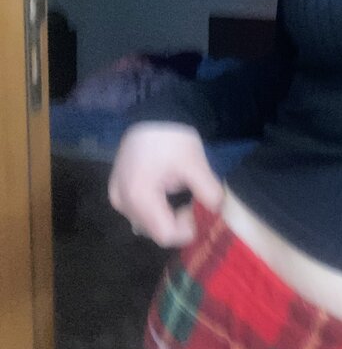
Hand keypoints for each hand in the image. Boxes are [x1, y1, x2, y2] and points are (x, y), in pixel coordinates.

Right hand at [108, 122, 223, 247]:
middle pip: (155, 232)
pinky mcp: (118, 191)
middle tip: (194, 202)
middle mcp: (122, 202)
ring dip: (168, 218)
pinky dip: (158, 210)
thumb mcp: (195, 164)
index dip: (187, 229)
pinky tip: (170, 194)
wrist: (152, 114)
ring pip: (148, 224)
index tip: (199, 210)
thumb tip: (217, 211)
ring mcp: (118, 198)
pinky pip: (140, 212)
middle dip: (179, 223)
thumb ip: (208, 192)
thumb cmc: (172, 138)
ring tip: (183, 195)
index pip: (165, 234)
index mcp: (139, 196)